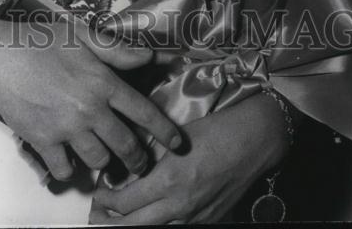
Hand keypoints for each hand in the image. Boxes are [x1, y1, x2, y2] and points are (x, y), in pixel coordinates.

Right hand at [0, 16, 181, 181]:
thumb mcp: (82, 36)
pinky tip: (71, 161)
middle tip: (140, 162)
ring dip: (105, 162)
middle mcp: (89, 110)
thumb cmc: (40, 42)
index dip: (164, 130)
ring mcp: (67, 129)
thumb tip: (149, 56)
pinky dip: (70, 170)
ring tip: (106, 160)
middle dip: (138, 158)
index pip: (143, 111)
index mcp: (102, 82)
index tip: (177, 143)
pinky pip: (65, 168)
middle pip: (125, 144)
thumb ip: (117, 50)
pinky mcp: (44, 142)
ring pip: (99, 159)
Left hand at [90, 91, 290, 224]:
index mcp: (169, 180)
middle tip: (97, 214)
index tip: (97, 191)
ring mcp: (196, 218)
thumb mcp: (175, 138)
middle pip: (134, 226)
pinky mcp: (208, 221)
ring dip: (133, 226)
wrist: (253, 142)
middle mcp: (180, 205)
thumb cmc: (215, 131)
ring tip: (118, 220)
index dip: (105, 200)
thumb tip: (126, 164)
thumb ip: (150, 154)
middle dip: (111, 222)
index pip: (125, 202)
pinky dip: (158, 224)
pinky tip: (150, 216)